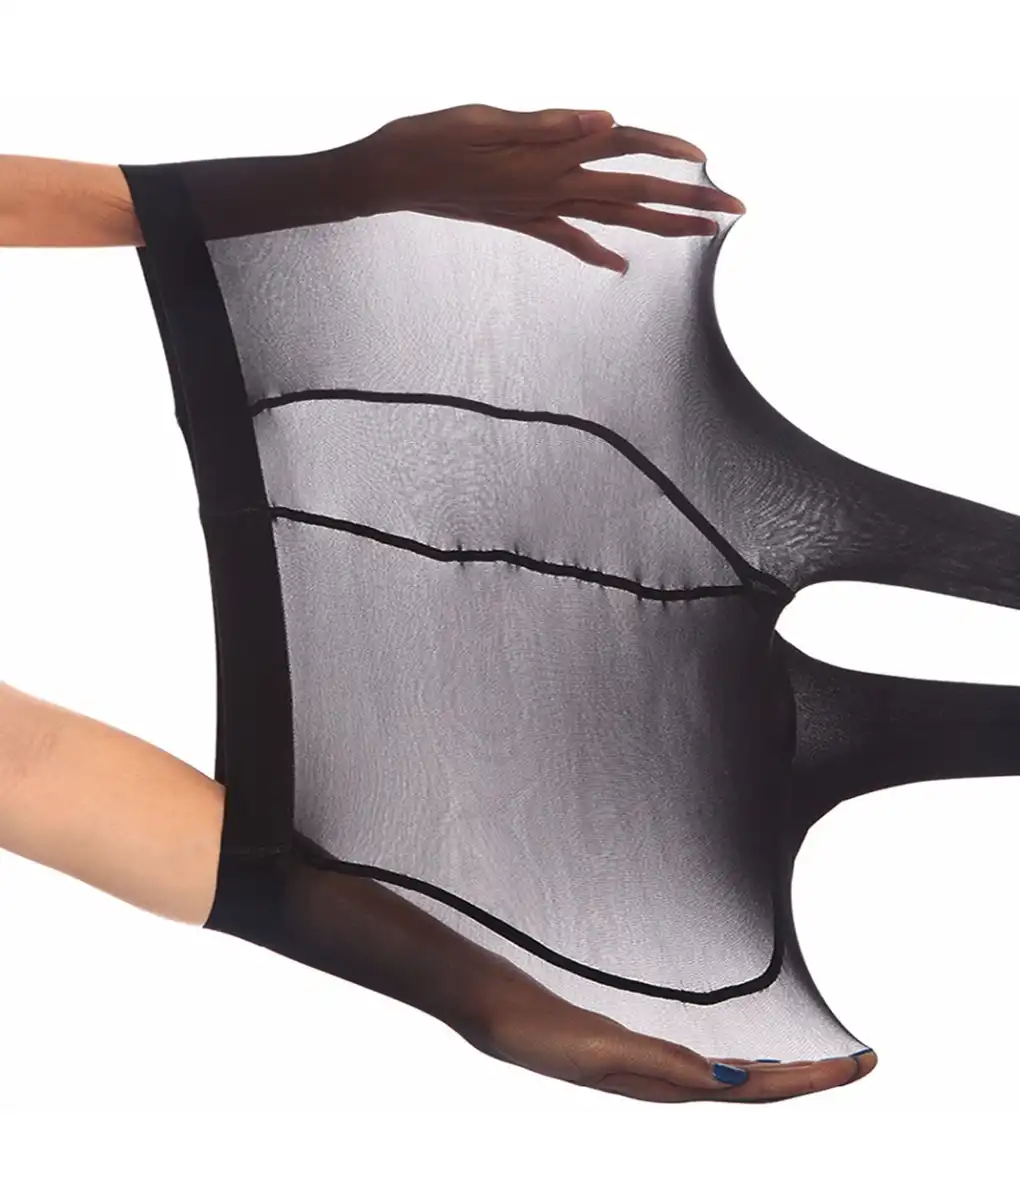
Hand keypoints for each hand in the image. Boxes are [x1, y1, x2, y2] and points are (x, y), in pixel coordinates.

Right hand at [346, 103, 745, 272]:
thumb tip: (608, 120)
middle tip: (737, 210)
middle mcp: (551, 189)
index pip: (622, 148)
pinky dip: (596, 251)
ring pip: (612, 219)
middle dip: (689, 202)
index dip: (666, 150)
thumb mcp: (488, 119)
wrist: (391, 176)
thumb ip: (549, 123)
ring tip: (702, 234)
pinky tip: (620, 266)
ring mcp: (538, 210)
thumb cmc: (432, 138)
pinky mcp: (521, 221)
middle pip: (634, 193)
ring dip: (660, 226)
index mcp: (547, 158)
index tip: (708, 160)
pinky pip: (568, 241)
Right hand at [456, 961, 876, 1103]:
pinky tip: (748, 1052)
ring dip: (786, 1070)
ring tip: (823, 1060)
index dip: (811, 1080)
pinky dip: (745, 1058)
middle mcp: (671, 1082)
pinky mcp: (642, 1049)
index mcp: (668, 1085)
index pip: (759, 1089)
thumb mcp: (606, 1049)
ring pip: (739, 1078)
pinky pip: (712, 1062)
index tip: (857, 1065)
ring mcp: (657, 1068)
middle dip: (814, 1075)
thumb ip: (664, 1065)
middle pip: (760, 1086)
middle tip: (863, 1059)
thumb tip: (734, 1082)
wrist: (499, 1014)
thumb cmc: (545, 1034)